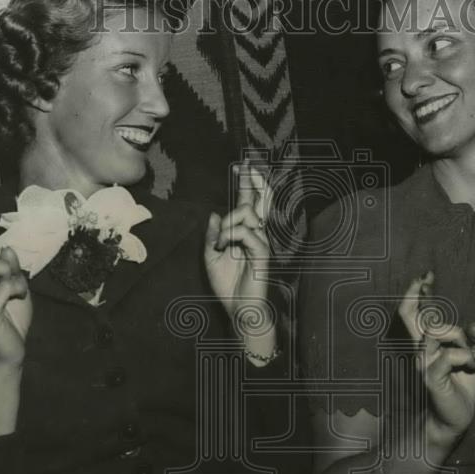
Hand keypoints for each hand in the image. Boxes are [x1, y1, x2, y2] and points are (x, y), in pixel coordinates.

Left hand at [204, 162, 272, 321]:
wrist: (239, 308)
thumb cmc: (228, 285)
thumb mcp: (211, 257)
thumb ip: (212, 236)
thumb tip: (214, 214)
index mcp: (244, 233)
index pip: (248, 203)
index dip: (246, 184)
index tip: (241, 167)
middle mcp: (255, 234)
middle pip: (259, 200)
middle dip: (253, 180)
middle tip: (247, 165)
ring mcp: (260, 242)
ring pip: (247, 214)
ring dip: (228, 222)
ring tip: (220, 241)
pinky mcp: (262, 252)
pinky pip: (246, 232)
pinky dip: (230, 235)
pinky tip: (224, 246)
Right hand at [398, 271, 474, 443]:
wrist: (456, 418)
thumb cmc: (462, 385)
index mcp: (429, 341)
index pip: (415, 313)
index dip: (416, 293)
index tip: (425, 276)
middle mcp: (421, 349)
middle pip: (410, 316)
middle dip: (417, 295)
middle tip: (425, 281)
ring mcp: (422, 362)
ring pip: (436, 331)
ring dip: (459, 337)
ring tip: (470, 356)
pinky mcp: (429, 376)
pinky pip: (449, 356)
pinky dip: (466, 358)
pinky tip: (471, 367)